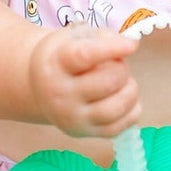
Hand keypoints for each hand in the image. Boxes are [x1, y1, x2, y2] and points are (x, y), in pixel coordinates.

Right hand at [28, 28, 142, 138]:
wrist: (38, 88)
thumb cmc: (63, 57)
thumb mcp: (74, 37)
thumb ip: (102, 37)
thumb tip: (130, 46)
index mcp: (56, 64)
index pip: (84, 56)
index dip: (111, 49)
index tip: (132, 45)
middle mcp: (60, 94)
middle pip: (106, 82)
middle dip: (121, 69)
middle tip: (117, 65)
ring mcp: (71, 117)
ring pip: (114, 109)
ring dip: (130, 92)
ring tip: (125, 83)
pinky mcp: (84, 133)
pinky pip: (119, 127)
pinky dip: (132, 111)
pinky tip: (124, 98)